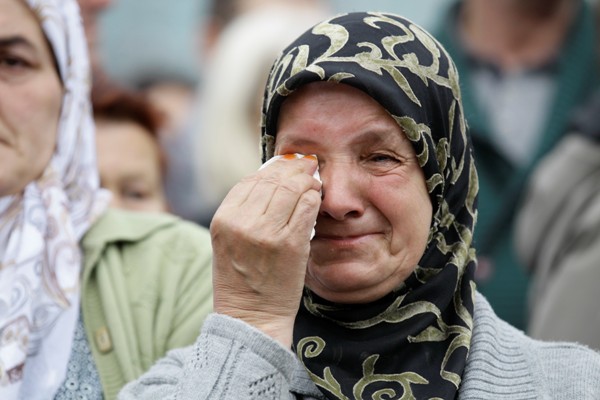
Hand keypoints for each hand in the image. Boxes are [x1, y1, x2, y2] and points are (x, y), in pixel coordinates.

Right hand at [210, 156, 321, 346]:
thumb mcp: (229, 241)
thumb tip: (273, 178)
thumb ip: (244, 211)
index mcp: (223, 220)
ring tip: (313, 180)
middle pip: (272, 180)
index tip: (286, 165)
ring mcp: (267, 233)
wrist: (251, 318)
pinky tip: (316, 197)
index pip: (250, 180)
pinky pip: (307, 207)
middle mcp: (242, 223)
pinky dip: (314, 197)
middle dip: (293, 169)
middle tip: (307, 165)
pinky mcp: (291, 244)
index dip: (272, 169)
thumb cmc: (242, 281)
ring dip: (306, 180)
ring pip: (292, 189)